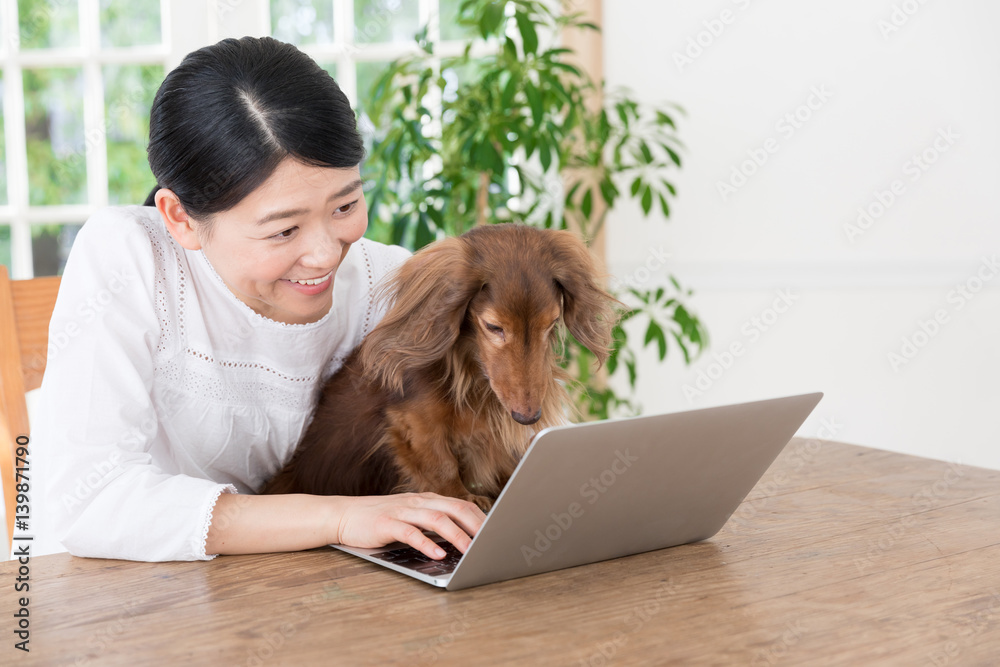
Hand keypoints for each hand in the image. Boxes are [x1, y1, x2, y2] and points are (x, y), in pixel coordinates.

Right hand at [333, 493, 485, 559]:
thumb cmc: (381, 520)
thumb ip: (433, 524)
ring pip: (437, 519)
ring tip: (470, 550)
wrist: (344, 515)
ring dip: (457, 535)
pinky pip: (410, 532)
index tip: (497, 534)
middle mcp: (418, 502)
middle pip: (456, 509)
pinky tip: (438, 553)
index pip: (462, 505)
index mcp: (427, 500)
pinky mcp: (386, 523)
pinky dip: (426, 543)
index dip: (482, 519)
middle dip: (477, 526)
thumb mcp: (411, 517)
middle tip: (492, 542)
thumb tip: (462, 539)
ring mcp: (402, 511)